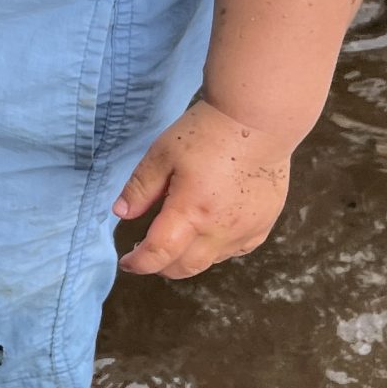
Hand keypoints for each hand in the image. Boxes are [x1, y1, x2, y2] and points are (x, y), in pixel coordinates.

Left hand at [113, 99, 296, 279]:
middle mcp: (220, 230)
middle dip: (161, 266)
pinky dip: (217, 249)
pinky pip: (236, 250)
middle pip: (186, 267)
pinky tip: (209, 232)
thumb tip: (121, 214)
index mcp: (191, 212)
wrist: (259, 120)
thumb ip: (140, 188)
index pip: (159, 254)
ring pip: (211, 261)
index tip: (127, 262)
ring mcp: (246, 230)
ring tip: (176, 238)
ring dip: (189, 257)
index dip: (138, 263)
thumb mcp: (162, 154)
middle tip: (147, 251)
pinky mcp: (265, 224)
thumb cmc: (207, 133)